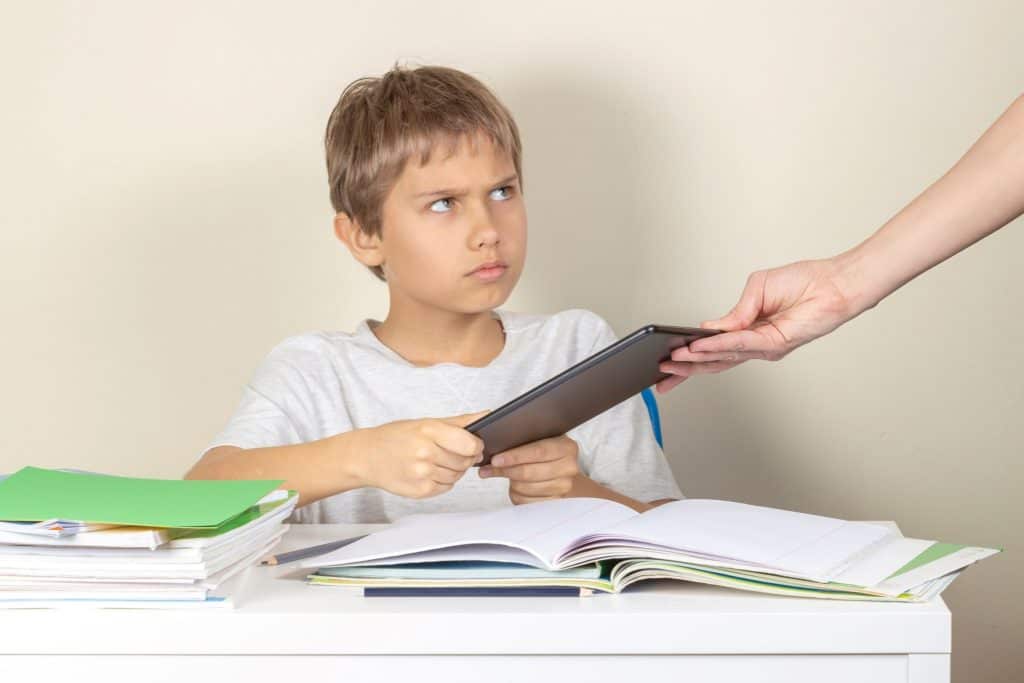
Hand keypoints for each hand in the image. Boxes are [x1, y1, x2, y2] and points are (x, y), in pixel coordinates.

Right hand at [353, 412, 486, 498]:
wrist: (366, 456)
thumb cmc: (397, 436)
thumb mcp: (426, 422)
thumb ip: (460, 421)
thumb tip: (488, 415)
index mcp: (429, 431)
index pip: (470, 444)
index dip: (476, 446)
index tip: (474, 444)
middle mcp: (425, 453)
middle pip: (465, 461)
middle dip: (466, 458)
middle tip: (452, 452)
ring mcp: (422, 474)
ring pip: (458, 476)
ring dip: (455, 469)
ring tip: (438, 460)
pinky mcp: (420, 491)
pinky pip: (446, 487)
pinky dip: (444, 480)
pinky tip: (430, 471)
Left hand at [478, 435, 579, 504]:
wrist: (563, 471)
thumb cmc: (548, 454)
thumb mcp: (541, 441)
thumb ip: (522, 443)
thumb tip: (494, 454)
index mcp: (567, 447)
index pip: (538, 451)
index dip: (514, 456)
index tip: (496, 459)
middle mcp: (569, 468)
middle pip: (529, 472)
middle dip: (506, 470)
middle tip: (491, 467)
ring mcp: (563, 487)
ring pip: (525, 488)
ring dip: (511, 482)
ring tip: (508, 474)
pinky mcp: (553, 502)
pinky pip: (525, 501)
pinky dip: (516, 494)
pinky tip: (515, 486)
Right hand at [656, 258, 854, 392]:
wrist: (835, 283)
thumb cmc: (804, 281)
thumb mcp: (758, 288)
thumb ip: (735, 311)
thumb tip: (710, 327)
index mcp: (748, 329)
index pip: (713, 347)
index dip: (689, 356)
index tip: (667, 360)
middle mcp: (755, 342)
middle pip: (714, 361)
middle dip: (685, 370)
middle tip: (661, 374)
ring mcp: (764, 346)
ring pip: (724, 357)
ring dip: (697, 359)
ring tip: (674, 360)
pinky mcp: (776, 344)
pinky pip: (741, 345)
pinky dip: (719, 346)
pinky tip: (701, 345)